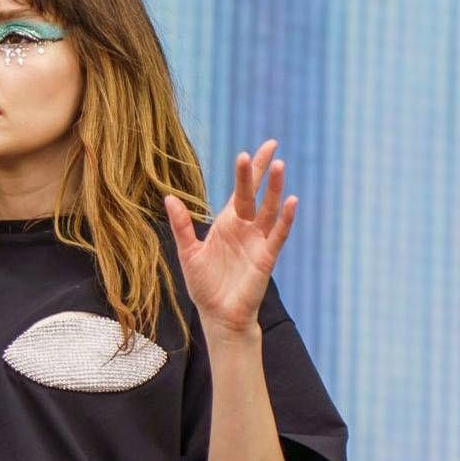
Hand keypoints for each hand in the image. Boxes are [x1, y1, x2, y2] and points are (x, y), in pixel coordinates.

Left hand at [163, 140, 297, 335]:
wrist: (218, 315)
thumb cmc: (204, 285)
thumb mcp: (188, 252)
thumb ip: (181, 225)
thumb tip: (168, 197)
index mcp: (227, 224)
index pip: (239, 192)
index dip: (246, 172)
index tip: (249, 151)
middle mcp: (246, 228)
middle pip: (256, 193)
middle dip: (262, 171)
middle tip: (272, 145)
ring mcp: (258, 241)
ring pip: (270, 210)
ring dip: (275, 189)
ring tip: (280, 166)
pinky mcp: (266, 257)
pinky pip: (278, 234)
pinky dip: (285, 219)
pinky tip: (291, 201)